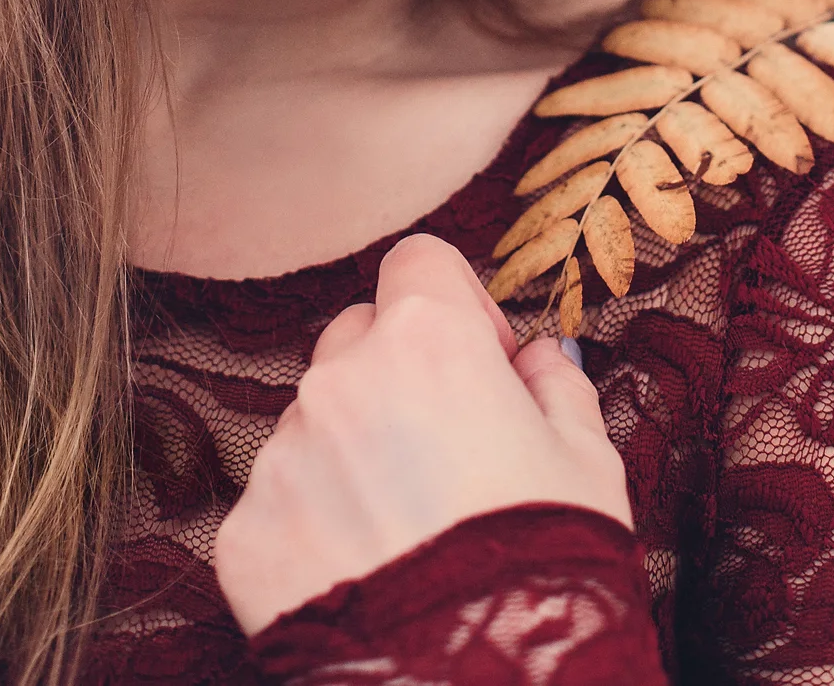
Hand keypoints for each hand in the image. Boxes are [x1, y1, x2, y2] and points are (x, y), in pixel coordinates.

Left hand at [213, 234, 631, 638]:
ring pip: (313, 419)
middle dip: (395, 372)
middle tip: (440, 449)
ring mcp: (284, 455)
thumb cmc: (546, 569)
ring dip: (349, 450)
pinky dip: (311, 525)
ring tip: (403, 529)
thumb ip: (556, 384)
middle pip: (357, 335)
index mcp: (428, 340)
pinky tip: (362, 572)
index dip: (456, 303)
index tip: (480, 359)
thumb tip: (534, 359)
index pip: (418, 262)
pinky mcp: (244, 532)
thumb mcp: (588, 462)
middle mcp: (340, 379)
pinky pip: (277, 500)